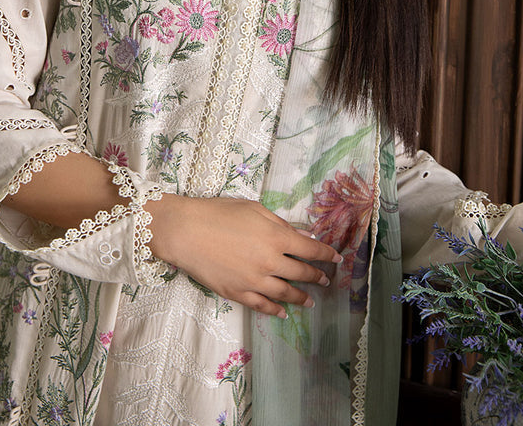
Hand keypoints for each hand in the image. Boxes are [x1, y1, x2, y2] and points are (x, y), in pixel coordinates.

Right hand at [147, 193, 341, 317]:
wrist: (186, 232)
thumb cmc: (219, 213)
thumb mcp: (254, 209)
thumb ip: (280, 224)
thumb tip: (301, 234)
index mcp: (276, 237)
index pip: (311, 250)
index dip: (327, 254)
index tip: (337, 258)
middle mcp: (270, 262)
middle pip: (301, 273)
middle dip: (317, 276)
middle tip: (326, 279)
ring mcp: (254, 281)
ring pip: (285, 293)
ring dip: (301, 297)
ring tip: (310, 301)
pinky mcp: (238, 294)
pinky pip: (263, 305)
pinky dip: (275, 310)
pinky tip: (283, 312)